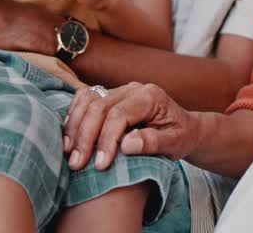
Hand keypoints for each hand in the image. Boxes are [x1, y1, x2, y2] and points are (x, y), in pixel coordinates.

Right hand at [63, 83, 198, 170]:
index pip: (119, 115)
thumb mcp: (176, 143)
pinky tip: (69, 138)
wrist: (183, 127)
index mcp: (150, 96)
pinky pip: (84, 99)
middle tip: (76, 164)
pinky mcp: (108, 95)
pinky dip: (73, 116)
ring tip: (69, 154)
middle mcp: (132, 88)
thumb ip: (154, 142)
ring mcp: (118, 90)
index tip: (100, 165)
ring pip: (87, 101)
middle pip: (98, 107)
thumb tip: (127, 144)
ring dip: (75, 128)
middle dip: (85, 137)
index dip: (106, 140)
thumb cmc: (180, 136)